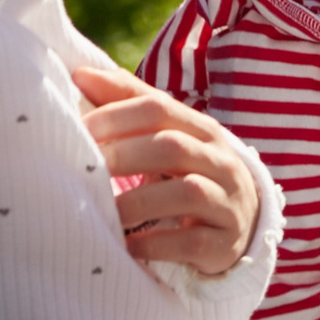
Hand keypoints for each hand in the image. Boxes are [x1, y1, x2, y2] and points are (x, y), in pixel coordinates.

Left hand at [72, 66, 261, 278]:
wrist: (240, 222)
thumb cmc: (188, 173)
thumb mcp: (167, 135)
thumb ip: (128, 103)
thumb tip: (81, 73)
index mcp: (201, 130)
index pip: (159, 109)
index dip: (115, 116)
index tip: (78, 130)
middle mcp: (220, 160)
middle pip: (172, 146)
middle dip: (122, 155)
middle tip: (84, 169)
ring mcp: (227, 201)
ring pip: (187, 192)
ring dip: (137, 202)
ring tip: (105, 212)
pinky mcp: (225, 242)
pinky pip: (192, 241)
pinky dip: (156, 243)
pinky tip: (128, 246)